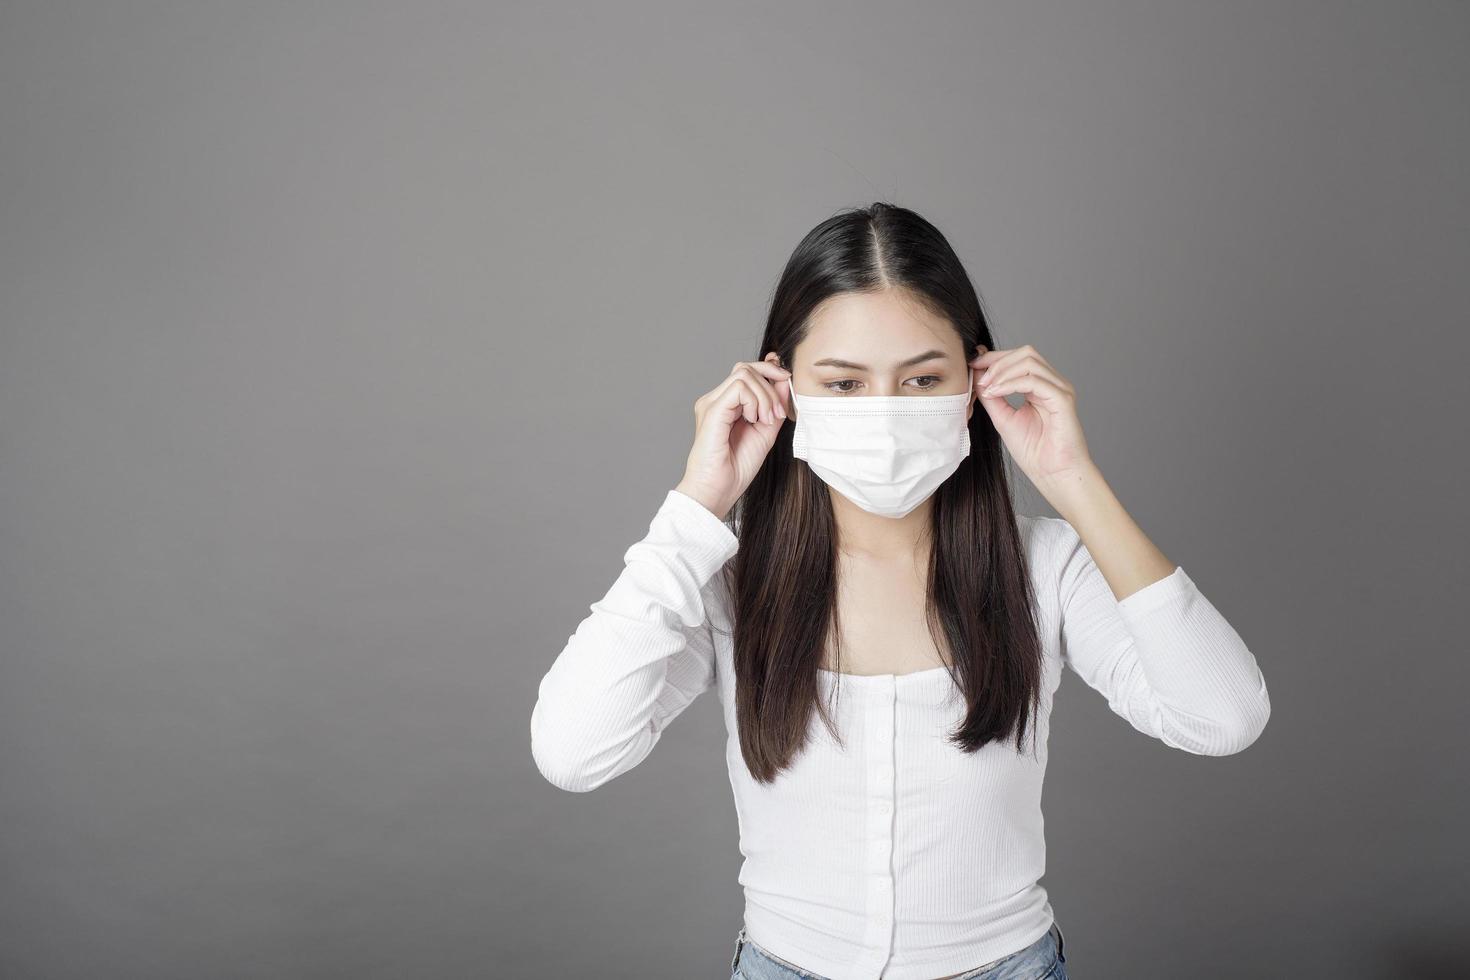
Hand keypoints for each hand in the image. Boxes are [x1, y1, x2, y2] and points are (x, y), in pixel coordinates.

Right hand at [675, 360, 791, 519]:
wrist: (718, 490)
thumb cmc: (736, 468)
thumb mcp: (765, 432)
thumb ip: (774, 406)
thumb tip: (783, 380)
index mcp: (725, 404)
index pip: (746, 372)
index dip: (769, 371)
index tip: (786, 383)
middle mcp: (715, 400)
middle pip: (746, 368)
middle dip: (770, 385)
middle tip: (776, 414)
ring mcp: (711, 403)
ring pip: (744, 374)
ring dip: (765, 396)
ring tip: (765, 420)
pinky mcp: (712, 410)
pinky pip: (739, 387)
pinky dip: (755, 400)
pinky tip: (755, 420)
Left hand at [970, 345, 1098, 503]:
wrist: (1053, 475)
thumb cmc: (1035, 452)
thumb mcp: (1003, 419)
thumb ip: (992, 397)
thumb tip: (977, 375)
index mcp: (1040, 387)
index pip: (1019, 358)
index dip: (994, 358)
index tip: (973, 364)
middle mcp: (1053, 384)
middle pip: (1026, 353)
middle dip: (998, 361)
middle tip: (979, 377)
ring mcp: (1060, 390)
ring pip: (1030, 362)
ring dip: (1002, 371)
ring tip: (987, 388)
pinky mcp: (1063, 399)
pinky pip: (1034, 381)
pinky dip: (1011, 383)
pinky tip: (996, 393)